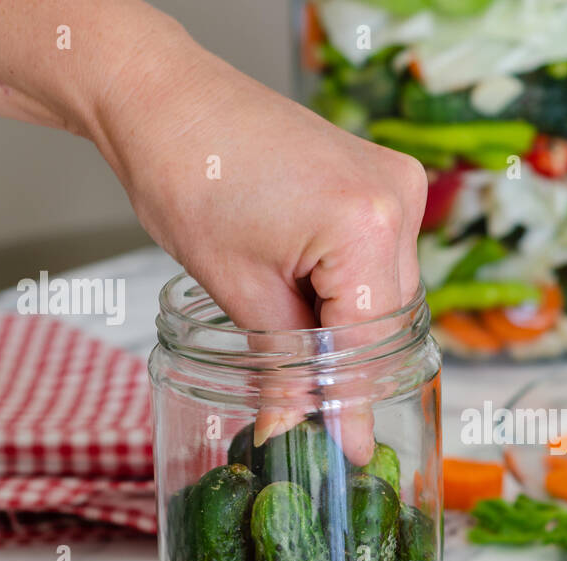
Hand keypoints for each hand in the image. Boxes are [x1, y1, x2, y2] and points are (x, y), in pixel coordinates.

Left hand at [94, 43, 427, 462]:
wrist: (167, 98)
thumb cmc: (188, 172)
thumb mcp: (236, 288)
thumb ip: (281, 367)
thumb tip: (297, 430)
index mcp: (366, 224)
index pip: (369, 342)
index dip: (354, 404)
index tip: (349, 454)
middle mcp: (398, 198)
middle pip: (389, 320)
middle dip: (351, 369)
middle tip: (316, 421)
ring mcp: (399, 183)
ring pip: (388, 293)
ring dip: (350, 329)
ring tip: (300, 357)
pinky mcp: (387, 178)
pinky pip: (382, 259)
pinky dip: (350, 290)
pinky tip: (310, 305)